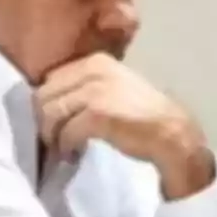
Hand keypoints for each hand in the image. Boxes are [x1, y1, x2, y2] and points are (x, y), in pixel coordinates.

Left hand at [34, 53, 213, 198]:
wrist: (171, 134)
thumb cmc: (141, 115)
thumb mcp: (113, 87)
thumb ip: (86, 86)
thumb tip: (51, 101)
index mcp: (95, 62)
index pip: (51, 79)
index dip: (48, 103)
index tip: (55, 122)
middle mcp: (93, 71)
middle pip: (44, 95)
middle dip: (45, 120)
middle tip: (54, 138)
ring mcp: (94, 91)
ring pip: (50, 113)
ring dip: (52, 135)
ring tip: (62, 147)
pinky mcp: (96, 115)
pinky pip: (65, 131)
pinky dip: (65, 147)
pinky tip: (73, 154)